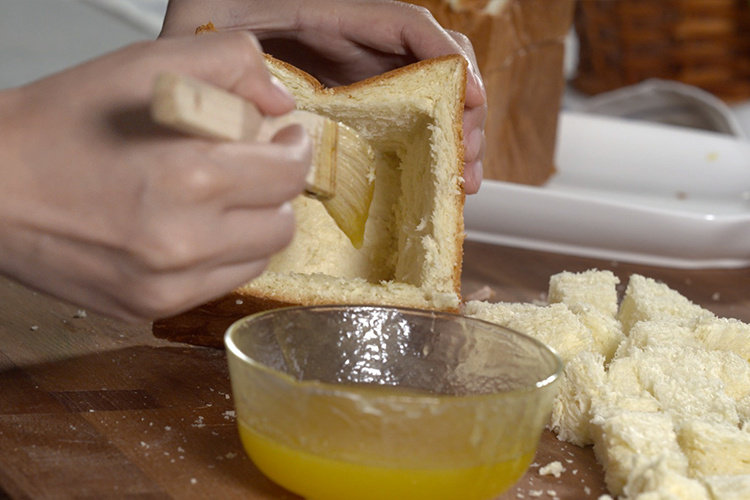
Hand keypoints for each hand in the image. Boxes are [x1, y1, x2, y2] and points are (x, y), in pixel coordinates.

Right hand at [0, 33, 309, 321]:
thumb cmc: (62, 124)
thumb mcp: (147, 66)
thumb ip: (230, 64)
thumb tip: (279, 101)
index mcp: (189, 175)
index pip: (287, 174)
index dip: (294, 150)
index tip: (285, 139)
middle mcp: (183, 241)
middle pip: (281, 222)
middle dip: (276, 189)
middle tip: (257, 166)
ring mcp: (166, 284)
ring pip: (258, 258)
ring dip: (254, 224)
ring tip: (223, 197)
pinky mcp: (150, 307)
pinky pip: (221, 283)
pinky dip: (223, 254)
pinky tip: (197, 228)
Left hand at [161, 0, 486, 192]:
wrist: (183, 50)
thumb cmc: (191, 26)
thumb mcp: (201, 31)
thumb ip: (231, 59)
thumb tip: (281, 108)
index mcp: (321, 11)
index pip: (402, 24)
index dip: (446, 57)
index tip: (471, 96)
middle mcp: (345, 38)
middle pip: (427, 63)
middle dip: (459, 109)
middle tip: (466, 160)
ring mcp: (347, 69)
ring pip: (417, 94)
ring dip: (445, 134)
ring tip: (457, 178)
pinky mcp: (342, 97)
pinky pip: (391, 116)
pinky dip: (415, 145)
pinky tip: (424, 174)